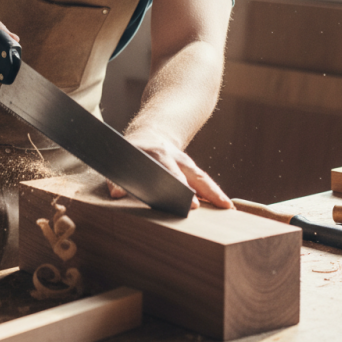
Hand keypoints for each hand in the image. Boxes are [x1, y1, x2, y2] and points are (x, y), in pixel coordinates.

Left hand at [107, 129, 232, 209]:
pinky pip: (205, 181)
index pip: (161, 168)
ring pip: (200, 176)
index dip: (167, 181)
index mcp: (153, 152)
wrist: (150, 133)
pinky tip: (226, 206)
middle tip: (194, 205)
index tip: (167, 191)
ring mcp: (184, 161)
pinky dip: (215, 193)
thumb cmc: (132, 153)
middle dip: (188, 189)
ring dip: (212, 191)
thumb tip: (116, 194)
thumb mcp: (119, 159)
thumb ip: (115, 177)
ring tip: (226, 208)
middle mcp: (171, 155)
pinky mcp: (192, 169)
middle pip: (183, 172)